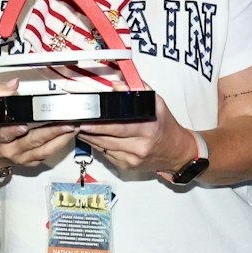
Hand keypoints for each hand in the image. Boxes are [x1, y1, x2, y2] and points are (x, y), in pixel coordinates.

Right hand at [0, 78, 78, 170]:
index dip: (13, 130)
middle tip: (66, 123)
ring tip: (73, 127)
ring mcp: (21, 157)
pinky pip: (47, 154)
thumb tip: (13, 84)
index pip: (4, 133)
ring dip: (60, 139)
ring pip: (42, 150)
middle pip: (30, 141)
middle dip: (50, 132)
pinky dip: (60, 144)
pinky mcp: (30, 161)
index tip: (23, 126)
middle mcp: (9, 148)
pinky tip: (69, 134)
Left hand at [76, 92, 190, 174]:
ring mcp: (132, 159)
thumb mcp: (157, 104)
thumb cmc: (165, 126)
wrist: (176, 151)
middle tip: (75, 122)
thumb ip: (138, 91)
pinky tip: (94, 137)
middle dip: (88, 131)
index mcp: (147, 129)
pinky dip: (98, 146)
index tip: (84, 121)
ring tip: (80, 128)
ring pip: (102, 148)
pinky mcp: (126, 167)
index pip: (118, 127)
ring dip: (89, 138)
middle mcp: (139, 146)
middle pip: (106, 139)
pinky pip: (106, 155)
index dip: (99, 125)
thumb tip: (117, 85)